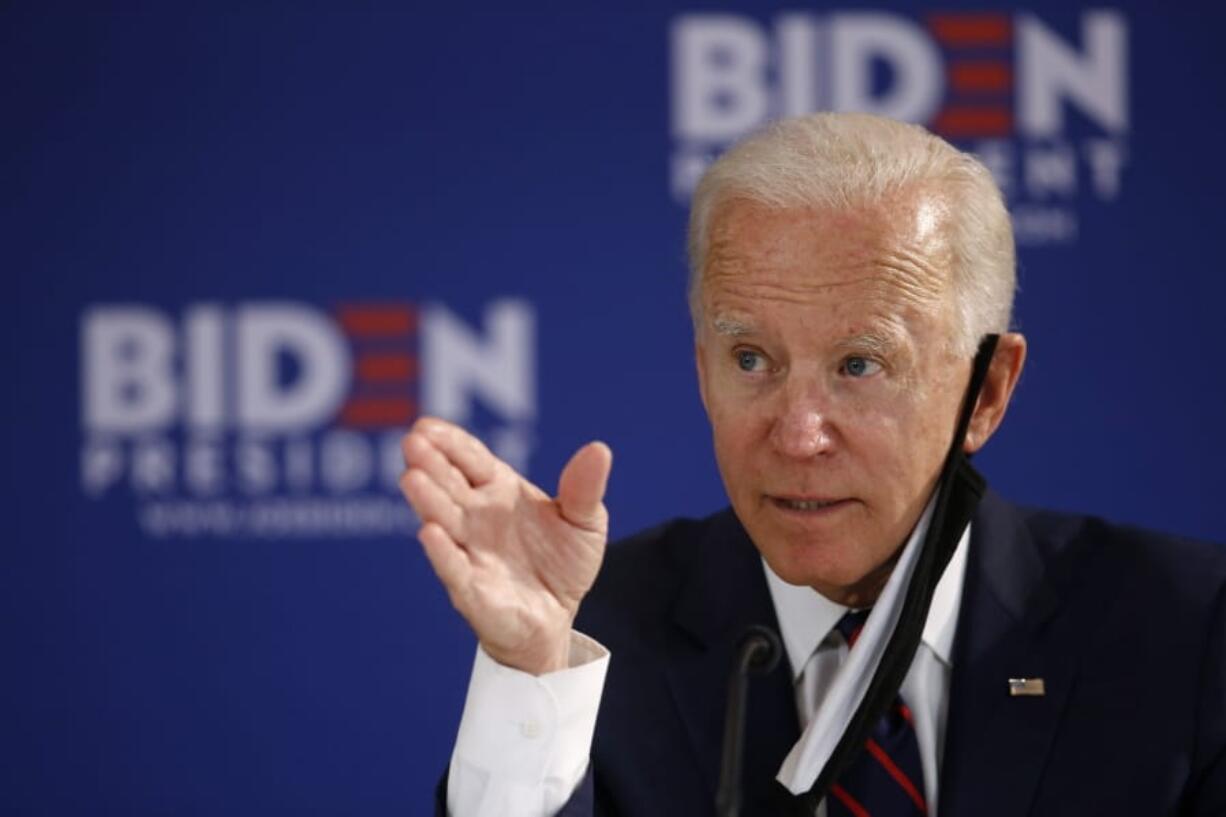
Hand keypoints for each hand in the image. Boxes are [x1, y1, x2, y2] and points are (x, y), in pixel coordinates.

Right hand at [399, 417, 612, 674]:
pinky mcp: (472, 591)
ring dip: (428, 501)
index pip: (471, 460)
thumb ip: (584, 488)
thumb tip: (599, 450)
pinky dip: (442, 553)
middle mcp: (476, 518)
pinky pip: (455, 570)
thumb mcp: (584, 521)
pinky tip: (430, 533)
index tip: (427, 425)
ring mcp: (470, 552)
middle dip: (431, 464)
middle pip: (450, 485)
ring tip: (412, 479)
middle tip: (412, 442)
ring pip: (445, 522)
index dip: (450, 442)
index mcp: (498, 490)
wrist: (557, 618)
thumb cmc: (562, 564)